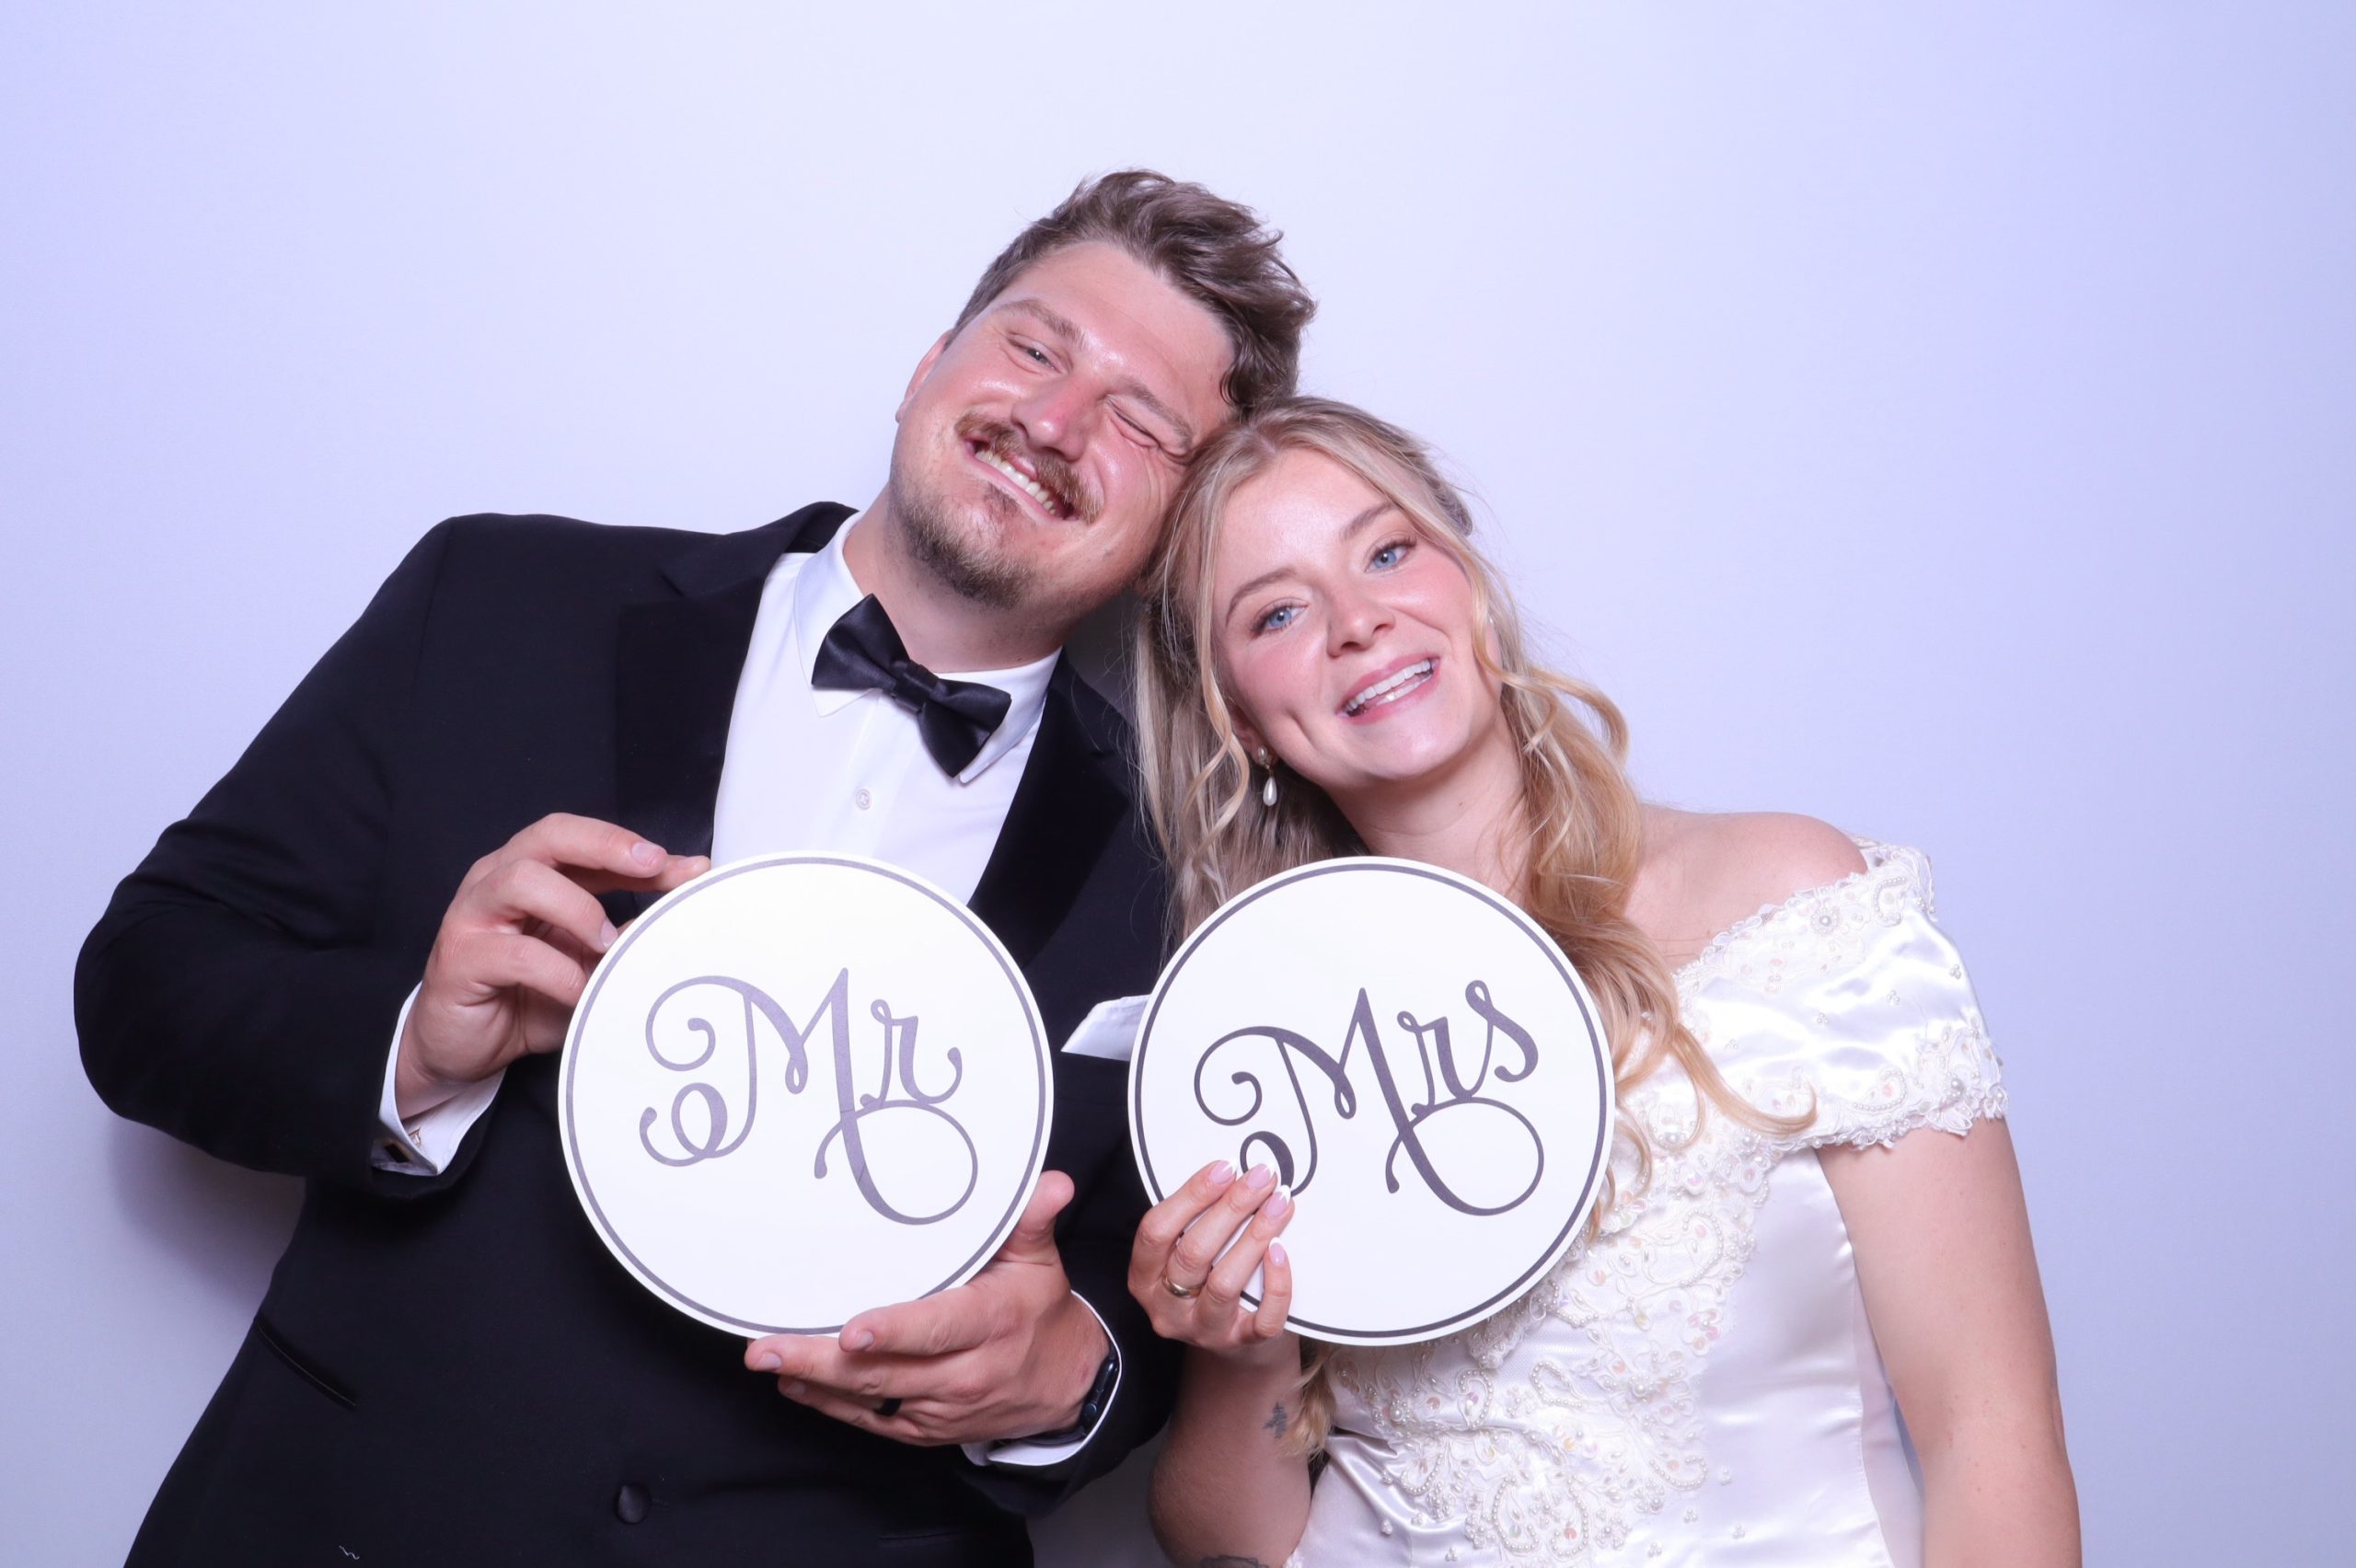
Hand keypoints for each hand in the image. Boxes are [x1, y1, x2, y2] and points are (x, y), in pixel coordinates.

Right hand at [396, 812, 707, 1114]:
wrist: (462, 1048)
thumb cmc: (525, 997)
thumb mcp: (586, 962)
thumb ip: (622, 934)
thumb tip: (679, 913)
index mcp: (532, 872)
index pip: (584, 841)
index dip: (636, 849)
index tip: (690, 867)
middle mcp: (498, 881)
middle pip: (550, 835)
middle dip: (607, 845)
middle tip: (653, 866)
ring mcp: (473, 915)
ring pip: (524, 880)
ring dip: (579, 909)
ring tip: (608, 943)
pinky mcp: (460, 958)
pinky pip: (515, 952)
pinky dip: (559, 971)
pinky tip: (580, 990)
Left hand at [744, 1171, 1109, 1446]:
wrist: (1064, 1384)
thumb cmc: (1038, 1310)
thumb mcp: (1040, 1260)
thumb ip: (1031, 1218)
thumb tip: (1052, 1182)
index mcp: (990, 1324)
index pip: (938, 1330)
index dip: (895, 1332)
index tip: (853, 1332)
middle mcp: (965, 1373)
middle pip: (886, 1372)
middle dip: (821, 1361)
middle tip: (766, 1350)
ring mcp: (941, 1407)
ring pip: (871, 1398)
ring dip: (813, 1382)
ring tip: (766, 1361)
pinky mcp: (925, 1429)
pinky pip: (872, 1419)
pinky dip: (829, 1404)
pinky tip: (794, 1385)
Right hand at [1129, 1160, 1295, 1366]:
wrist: (1235, 1346)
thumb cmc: (1208, 1282)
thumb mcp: (1183, 1254)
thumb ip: (1193, 1221)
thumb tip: (1230, 1173)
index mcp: (1144, 1279)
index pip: (1156, 1231)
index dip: (1190, 1196)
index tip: (1224, 1168)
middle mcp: (1167, 1309)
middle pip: (1194, 1252)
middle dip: (1231, 1208)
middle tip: (1260, 1177)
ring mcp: (1204, 1330)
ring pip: (1226, 1283)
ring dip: (1255, 1236)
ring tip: (1279, 1204)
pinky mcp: (1241, 1344)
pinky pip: (1263, 1318)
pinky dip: (1276, 1283)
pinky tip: (1281, 1251)